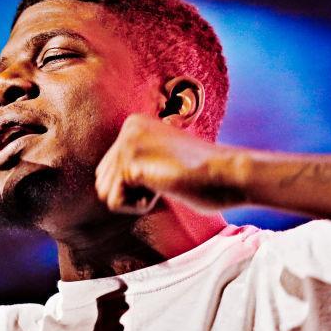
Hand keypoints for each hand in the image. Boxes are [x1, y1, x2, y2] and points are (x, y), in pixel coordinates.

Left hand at [94, 113, 250, 214]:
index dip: (136, 185)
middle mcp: (127, 128)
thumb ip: (137, 162)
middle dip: (131, 192)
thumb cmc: (203, 175)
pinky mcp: (131, 162)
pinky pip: (115, 202)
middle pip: (103, 181)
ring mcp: (128, 143)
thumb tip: (107, 183)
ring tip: (163, 183)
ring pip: (106, 193)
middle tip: (165, 179)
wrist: (227, 173)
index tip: (167, 172)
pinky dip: (138, 206)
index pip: (108, 171)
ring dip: (135, 199)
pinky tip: (162, 189)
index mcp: (133, 124)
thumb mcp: (161, 158)